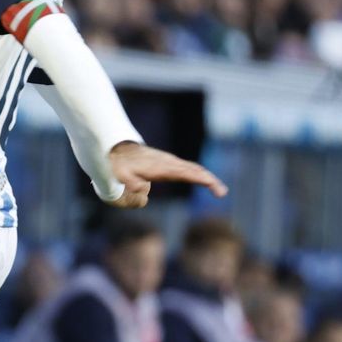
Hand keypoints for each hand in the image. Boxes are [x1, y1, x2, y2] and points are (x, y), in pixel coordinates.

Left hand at [106, 142, 227, 208]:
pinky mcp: (169, 164)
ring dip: (208, 178)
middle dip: (210, 180)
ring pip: (194, 168)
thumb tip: (142, 191)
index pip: (185, 172)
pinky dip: (200, 175)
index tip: (212, 185)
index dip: (200, 178)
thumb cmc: (120, 165)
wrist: (119, 149)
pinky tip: (207, 181)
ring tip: (220, 191)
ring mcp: (171, 162)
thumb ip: (130, 183)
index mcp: (161, 168)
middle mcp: (169, 163)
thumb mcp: (120, 175)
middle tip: (222, 193)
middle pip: (194, 169)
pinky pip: (188, 169)